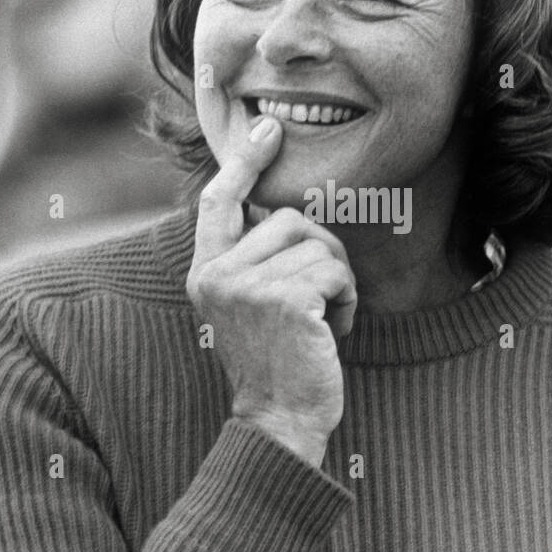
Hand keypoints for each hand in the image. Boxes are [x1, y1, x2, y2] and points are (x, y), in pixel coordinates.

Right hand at [186, 116, 356, 467]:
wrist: (278, 422)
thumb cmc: (275, 365)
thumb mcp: (248, 307)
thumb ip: (253, 261)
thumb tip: (281, 210)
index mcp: (205, 273)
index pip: (218, 201)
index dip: (243, 161)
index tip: (267, 129)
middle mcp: (218, 275)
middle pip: (289, 218)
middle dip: (320, 252)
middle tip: (320, 299)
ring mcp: (248, 287)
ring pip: (318, 244)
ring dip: (336, 280)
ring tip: (322, 321)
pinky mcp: (284, 300)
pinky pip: (335, 271)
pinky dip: (346, 300)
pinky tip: (331, 333)